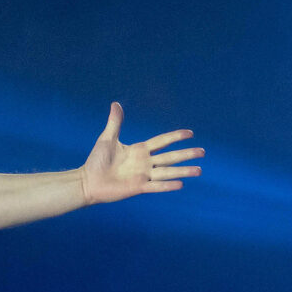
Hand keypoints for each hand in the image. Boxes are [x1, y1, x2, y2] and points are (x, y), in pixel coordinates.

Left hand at [79, 102, 203, 204]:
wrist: (88, 181)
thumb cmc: (96, 161)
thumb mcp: (107, 138)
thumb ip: (115, 122)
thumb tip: (116, 103)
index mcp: (139, 150)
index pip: (162, 141)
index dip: (175, 136)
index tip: (190, 133)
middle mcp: (144, 163)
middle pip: (170, 157)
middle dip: (186, 154)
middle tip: (203, 152)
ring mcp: (143, 176)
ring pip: (168, 172)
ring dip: (183, 171)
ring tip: (199, 170)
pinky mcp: (138, 187)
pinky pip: (156, 186)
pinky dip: (168, 185)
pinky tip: (181, 184)